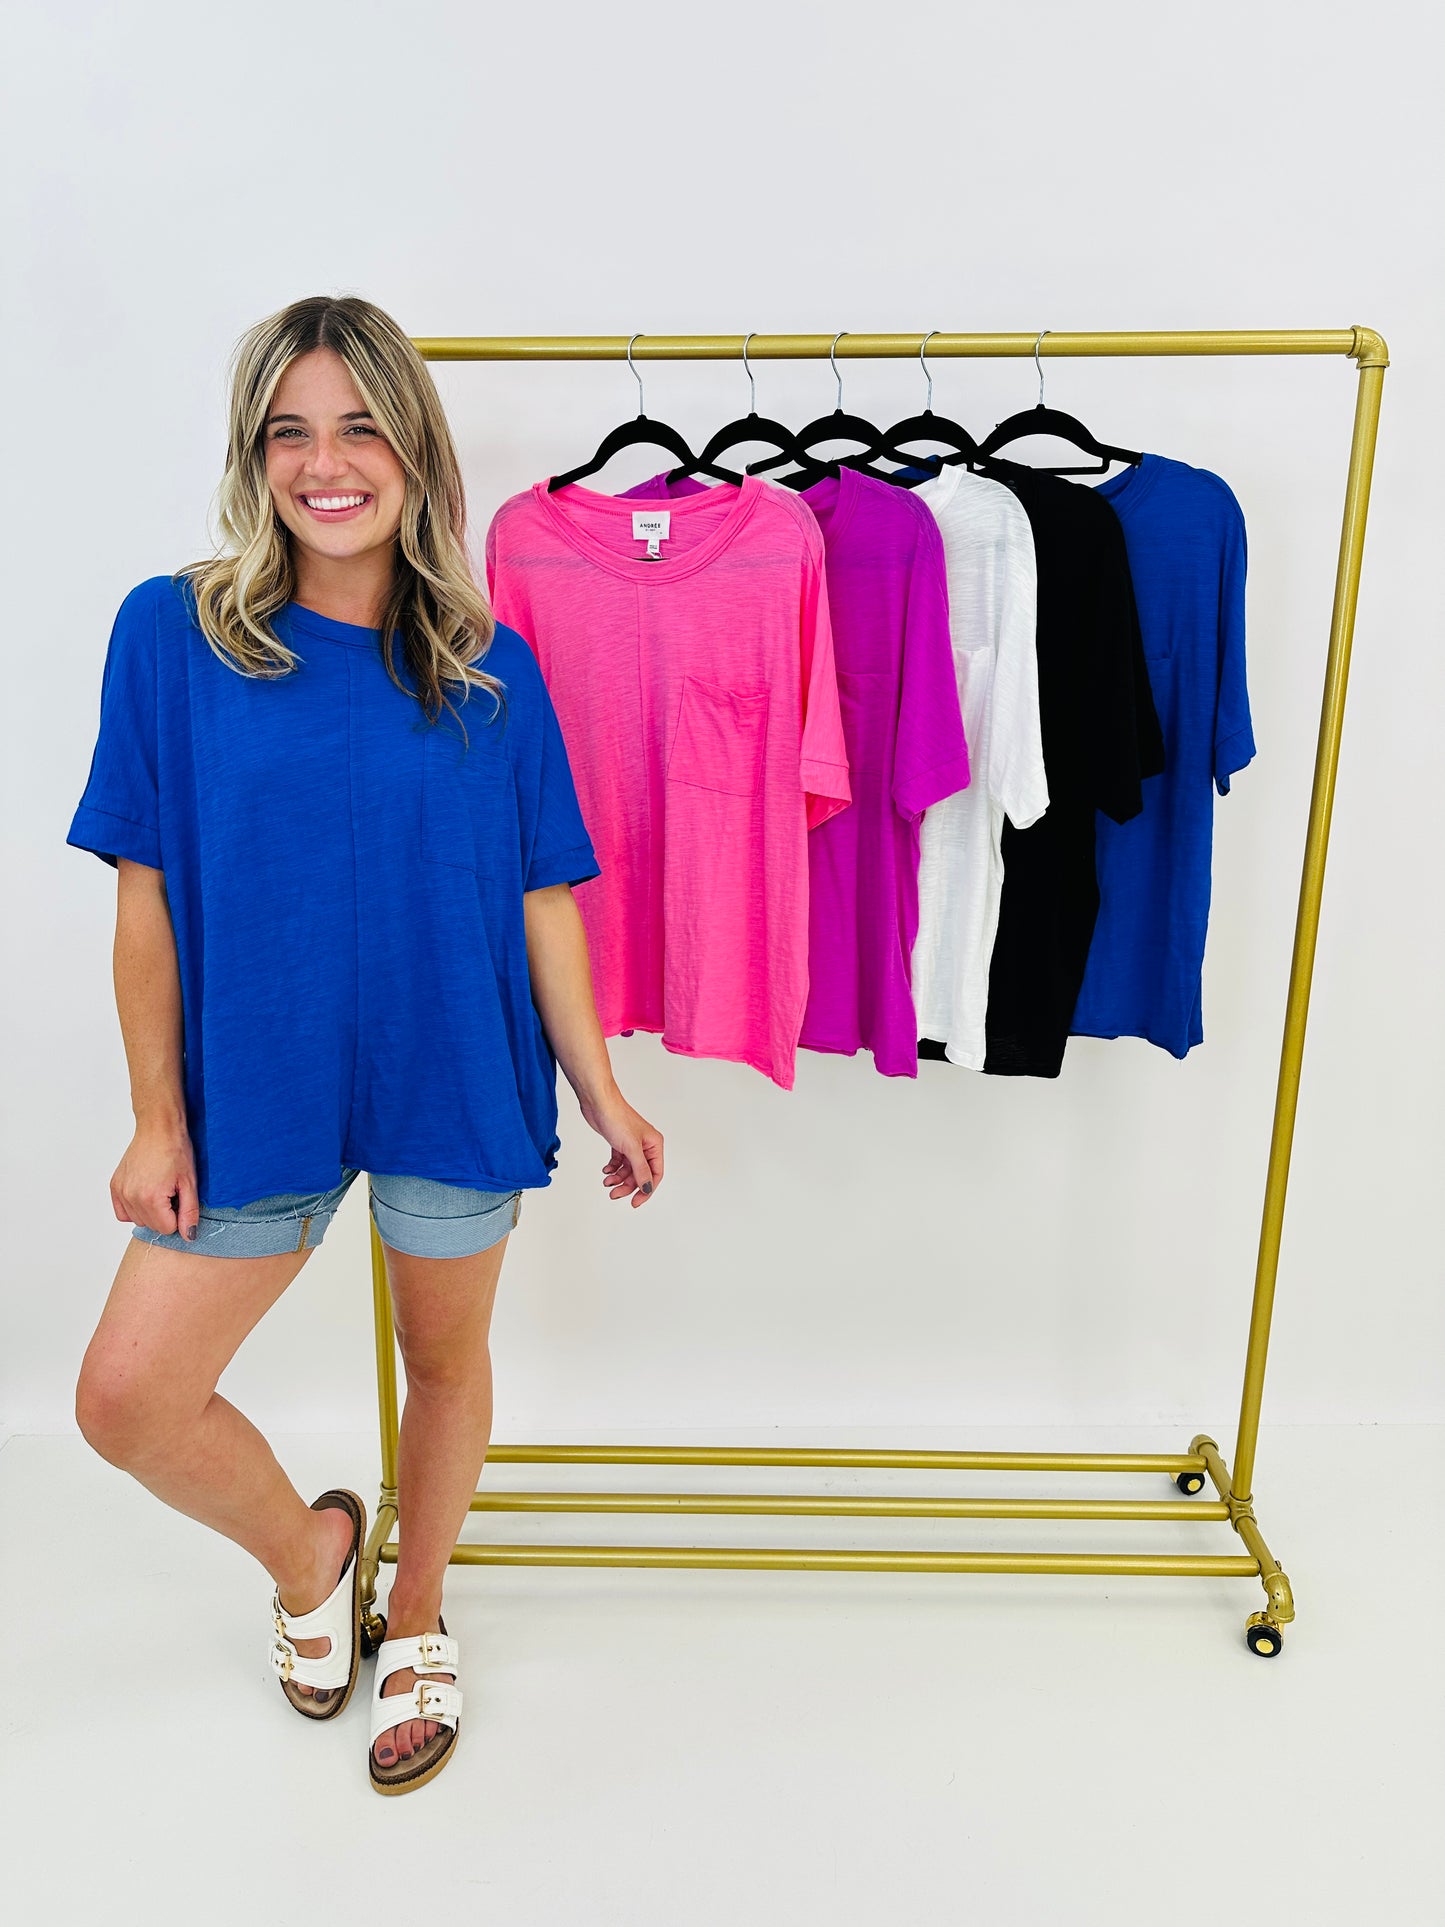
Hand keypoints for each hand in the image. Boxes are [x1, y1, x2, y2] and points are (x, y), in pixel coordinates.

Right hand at [111, 1120, 199, 1237]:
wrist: (158, 1128)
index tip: (180, 1197)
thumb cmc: (176, 1150)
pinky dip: (134, 1208)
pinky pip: (122, 1212)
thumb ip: (189, 1213)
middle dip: (165, 1214)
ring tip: (159, 1189)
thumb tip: (188, 1236)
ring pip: (138, 1220)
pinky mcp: (114, 1186)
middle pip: (152, 1226)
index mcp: (151, 1198)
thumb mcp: (190, 1183)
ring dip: (150, 1212)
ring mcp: (121, 1191)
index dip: (178, 1216)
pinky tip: (145, 1194)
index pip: (167, 1229)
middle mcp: (131, 1197)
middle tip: (171, 1191)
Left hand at [578, 1087, 663, 1207]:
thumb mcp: (631, 1149)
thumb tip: (647, 1188)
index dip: (646, 1190)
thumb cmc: (617, 1117)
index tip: (635, 1202)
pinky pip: (619, 1162)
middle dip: (628, 1186)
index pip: (655, 1174)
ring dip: (618, 1178)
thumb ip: (640, 1170)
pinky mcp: (619, 1143)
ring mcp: (632, 1145)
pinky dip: (613, 1169)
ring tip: (607, 1182)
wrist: (598, 1103)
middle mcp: (646, 1145)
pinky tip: (606, 1170)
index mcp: (655, 1145)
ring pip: (628, 1170)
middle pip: (640, 1174)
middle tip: (614, 1194)